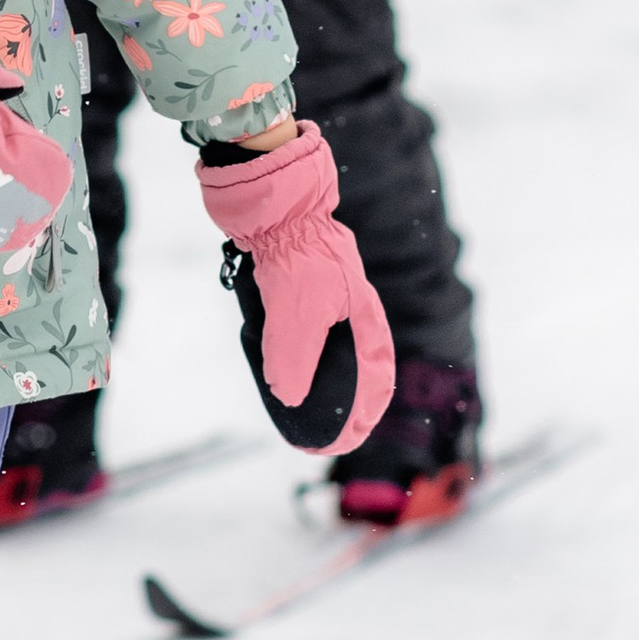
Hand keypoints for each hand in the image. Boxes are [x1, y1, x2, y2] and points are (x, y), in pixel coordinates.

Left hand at [197, 123, 392, 453]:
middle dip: (337, 398)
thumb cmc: (295, 256)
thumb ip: (293, 360)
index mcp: (362, 315)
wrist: (270, 201)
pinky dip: (280, 341)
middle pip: (348, 361)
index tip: (350, 438)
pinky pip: (289, 321)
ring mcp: (319, 292)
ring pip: (316, 342)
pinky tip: (262, 349)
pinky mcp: (291, 281)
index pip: (376, 372)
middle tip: (317, 430)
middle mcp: (346, 306)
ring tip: (290, 401)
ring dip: (306, 369)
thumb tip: (287, 396)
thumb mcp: (296, 316)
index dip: (366, 408)